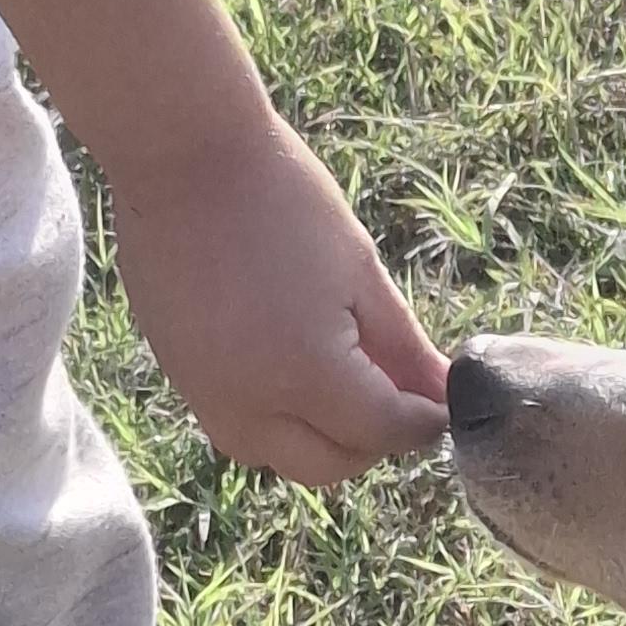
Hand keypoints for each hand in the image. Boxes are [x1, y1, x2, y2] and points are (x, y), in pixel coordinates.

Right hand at [107, 103, 451, 482]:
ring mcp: (206, 399)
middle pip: (332, 466)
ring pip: (282, 457)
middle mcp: (250, 405)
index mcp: (306, 374)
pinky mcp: (181, 382)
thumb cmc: (282, 199)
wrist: (182, 159)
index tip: (444, 401)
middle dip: (374, 441)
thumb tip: (441, 394)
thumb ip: (403, 348)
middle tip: (400, 393)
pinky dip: (279, 419)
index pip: (384, 433)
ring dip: (323, 438)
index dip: (425, 422)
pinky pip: (242, 429)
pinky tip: (295, 365)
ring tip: (346, 377)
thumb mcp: (360, 272)